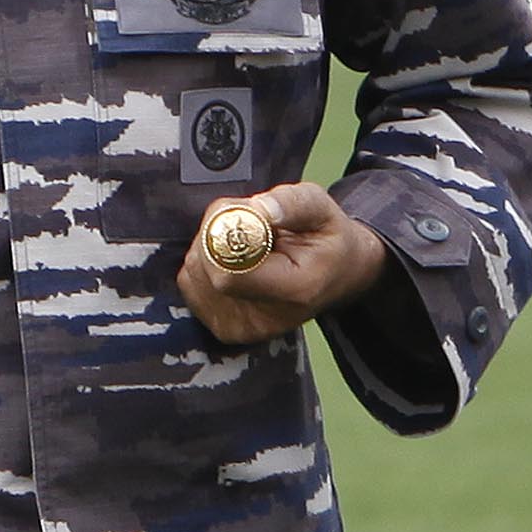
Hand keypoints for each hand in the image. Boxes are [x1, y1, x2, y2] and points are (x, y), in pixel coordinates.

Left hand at [179, 184, 395, 346]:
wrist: (340, 275)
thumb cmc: (328, 240)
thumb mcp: (323, 208)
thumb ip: (292, 203)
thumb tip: (258, 208)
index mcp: (295, 291)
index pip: (230, 269)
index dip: (228, 232)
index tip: (251, 215)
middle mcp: (265, 320)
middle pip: (207, 268)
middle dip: (218, 234)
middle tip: (251, 224)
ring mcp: (242, 328)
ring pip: (195, 271)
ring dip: (212, 246)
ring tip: (250, 243)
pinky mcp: (225, 328)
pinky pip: (191, 282)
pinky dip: (206, 263)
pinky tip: (238, 260)